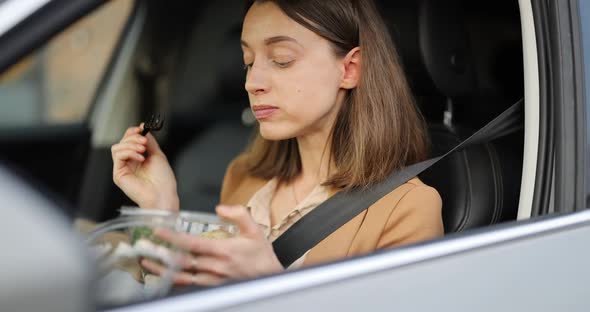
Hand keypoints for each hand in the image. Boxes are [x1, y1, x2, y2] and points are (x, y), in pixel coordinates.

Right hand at [111, 124, 178, 209]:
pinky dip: (129, 152)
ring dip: (130, 144)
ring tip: (143, 150)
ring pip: (117, 147)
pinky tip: (140, 157)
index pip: (128, 140)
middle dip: (133, 138)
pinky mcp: (118, 175)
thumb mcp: (157, 155)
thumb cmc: (163, 180)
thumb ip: (149, 141)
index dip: (133, 133)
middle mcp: (128, 163)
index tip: (141, 129)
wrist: (164, 194)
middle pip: (122, 142)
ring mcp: (122, 169)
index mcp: (137, 158)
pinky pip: (118, 156)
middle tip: (144, 142)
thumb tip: (143, 128)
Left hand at [141, 205, 282, 285]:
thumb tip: (220, 208)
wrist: (270, 279)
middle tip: (145, 247)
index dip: (174, 238)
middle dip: (162, 254)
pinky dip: (174, 280)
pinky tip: (164, 274)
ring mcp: (212, 280)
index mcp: (224, 251)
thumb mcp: (256, 230)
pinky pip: (189, 285)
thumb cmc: (261, 255)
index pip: (193, 244)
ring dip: (163, 269)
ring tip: (147, 262)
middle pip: (182, 262)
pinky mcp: (212, 287)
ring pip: (182, 276)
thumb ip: (240, 214)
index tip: (160, 232)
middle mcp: (215, 267)